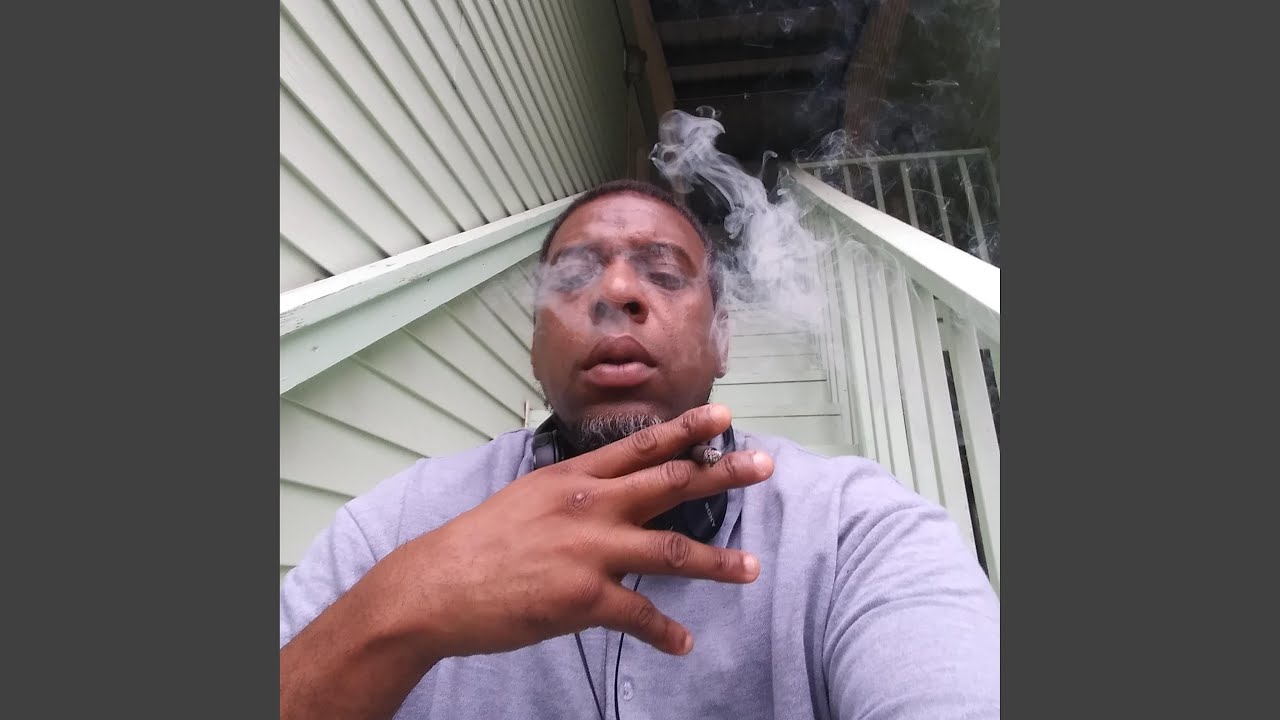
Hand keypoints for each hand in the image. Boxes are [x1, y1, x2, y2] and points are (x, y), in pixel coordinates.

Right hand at [364, 403, 772, 660]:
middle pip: (670, 482)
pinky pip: (640, 615)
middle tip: (764, 465)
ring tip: (751, 568)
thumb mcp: (528, 497)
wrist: (438, 585)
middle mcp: (590, 505)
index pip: (642, 446)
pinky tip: (683, 643)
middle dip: (722, 472)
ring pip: (671, 550)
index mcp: (575, 478)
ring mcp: (590, 551)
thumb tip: (606, 489)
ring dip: (717, 562)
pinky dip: (666, 632)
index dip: (687, 430)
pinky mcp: (584, 598)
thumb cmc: (479, 542)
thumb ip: (573, 492)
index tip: (725, 416)